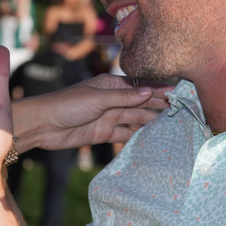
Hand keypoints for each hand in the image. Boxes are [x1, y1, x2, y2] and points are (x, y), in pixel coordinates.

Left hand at [22, 73, 170, 151]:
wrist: (41, 125)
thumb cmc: (66, 104)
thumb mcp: (98, 99)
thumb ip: (125, 97)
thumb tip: (151, 90)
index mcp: (111, 85)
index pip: (141, 87)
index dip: (160, 90)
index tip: (180, 93)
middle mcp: (113, 100)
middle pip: (142, 103)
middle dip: (161, 106)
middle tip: (184, 111)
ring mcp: (109, 117)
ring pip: (136, 119)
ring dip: (152, 122)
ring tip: (174, 126)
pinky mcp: (103, 133)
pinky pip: (125, 135)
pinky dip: (138, 137)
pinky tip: (153, 140)